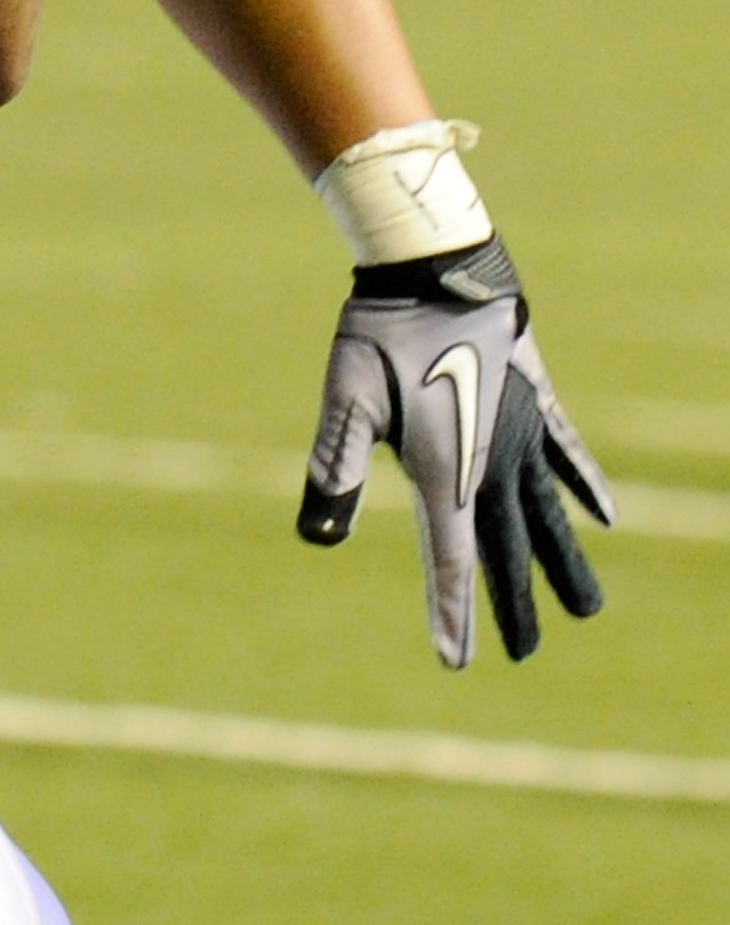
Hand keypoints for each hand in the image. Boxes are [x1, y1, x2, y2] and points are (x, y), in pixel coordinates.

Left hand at [296, 239, 613, 667]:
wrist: (437, 262)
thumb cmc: (383, 329)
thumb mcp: (346, 396)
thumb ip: (336, 465)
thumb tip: (318, 537)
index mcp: (444, 468)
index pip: (448, 558)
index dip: (451, 612)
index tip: (456, 662)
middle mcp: (491, 459)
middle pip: (504, 546)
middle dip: (512, 603)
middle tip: (522, 653)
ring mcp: (520, 429)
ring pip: (546, 511)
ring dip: (563, 560)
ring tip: (586, 608)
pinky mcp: (535, 397)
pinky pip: (566, 452)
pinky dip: (585, 484)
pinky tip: (606, 517)